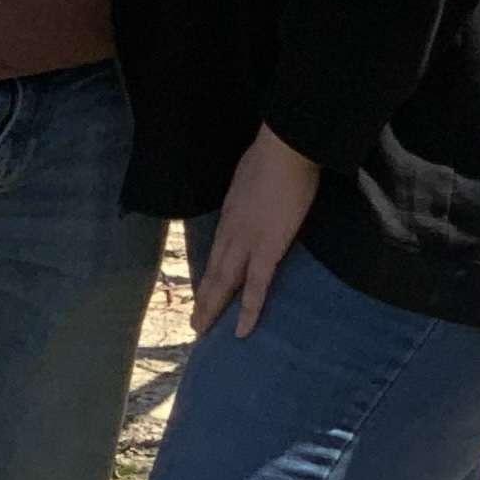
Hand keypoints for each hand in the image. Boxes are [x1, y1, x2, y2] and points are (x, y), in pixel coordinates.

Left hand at [195, 124, 320, 338]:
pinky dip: (248, 310)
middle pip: (214, 272)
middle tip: (195, 324)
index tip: (202, 291)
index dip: (209, 273)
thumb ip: (249, 192)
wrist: (284, 148)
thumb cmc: (273, 154)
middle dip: (204, 299)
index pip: (217, 251)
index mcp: (230, 213)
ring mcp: (247, 242)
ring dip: (213, 308)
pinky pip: (256, 287)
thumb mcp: (251, 174)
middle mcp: (232, 231)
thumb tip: (253, 196)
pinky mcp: (268, 249)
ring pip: (225, 283)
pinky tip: (242, 332)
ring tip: (202, 330)